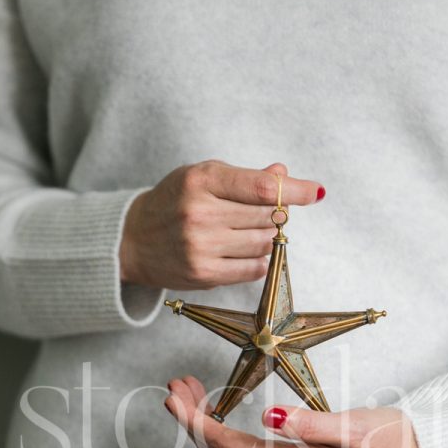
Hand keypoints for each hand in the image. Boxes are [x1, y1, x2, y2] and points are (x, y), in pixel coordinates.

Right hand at [119, 160, 323, 288]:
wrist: (132, 240)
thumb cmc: (174, 202)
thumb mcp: (203, 177)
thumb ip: (245, 177)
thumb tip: (283, 173)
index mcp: (201, 180)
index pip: (260, 187)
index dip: (293, 190)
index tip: (314, 192)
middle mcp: (200, 213)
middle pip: (266, 216)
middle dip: (276, 214)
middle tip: (268, 213)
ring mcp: (201, 246)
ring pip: (263, 243)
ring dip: (267, 236)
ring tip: (249, 230)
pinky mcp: (203, 274)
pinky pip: (253, 268)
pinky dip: (259, 259)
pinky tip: (245, 250)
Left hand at [164, 376, 421, 447]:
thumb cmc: (389, 440)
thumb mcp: (354, 427)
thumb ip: (311, 424)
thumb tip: (269, 417)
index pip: (226, 447)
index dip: (194, 422)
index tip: (174, 395)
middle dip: (190, 421)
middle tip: (176, 385)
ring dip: (204, 427)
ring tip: (191, 391)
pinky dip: (222, 435)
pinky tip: (219, 412)